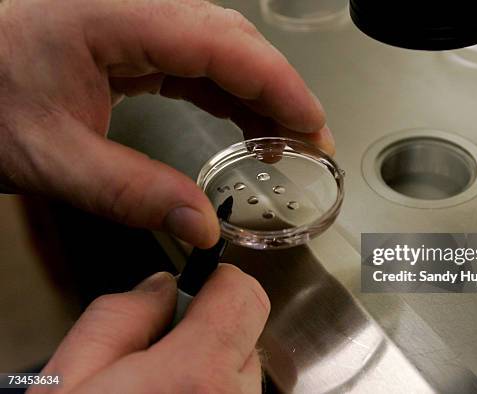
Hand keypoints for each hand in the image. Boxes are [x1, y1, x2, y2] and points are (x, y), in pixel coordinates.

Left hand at [0, 0, 333, 247]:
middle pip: (233, 40)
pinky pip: (196, 60)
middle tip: (309, 142)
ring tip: (283, 141)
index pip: (224, 45)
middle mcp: (133, 7)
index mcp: (115, 16)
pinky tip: (243, 123)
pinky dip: (227, 93)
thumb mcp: (50, 157)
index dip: (280, 86)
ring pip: (220, 48)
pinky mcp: (130, 39)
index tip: (313, 127)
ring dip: (258, 94)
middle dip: (279, 91)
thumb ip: (129, 192)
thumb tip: (200, 224)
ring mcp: (133, 20)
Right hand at [30, 266, 270, 392]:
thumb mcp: (70, 379)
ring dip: (210, 368)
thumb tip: (161, 287)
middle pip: (247, 331)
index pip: (244, 294)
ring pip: (244, 370)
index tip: (195, 288)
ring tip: (163, 393)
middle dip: (209, 328)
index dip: (217, 281)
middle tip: (160, 354)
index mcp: (194, 378)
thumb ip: (120, 315)